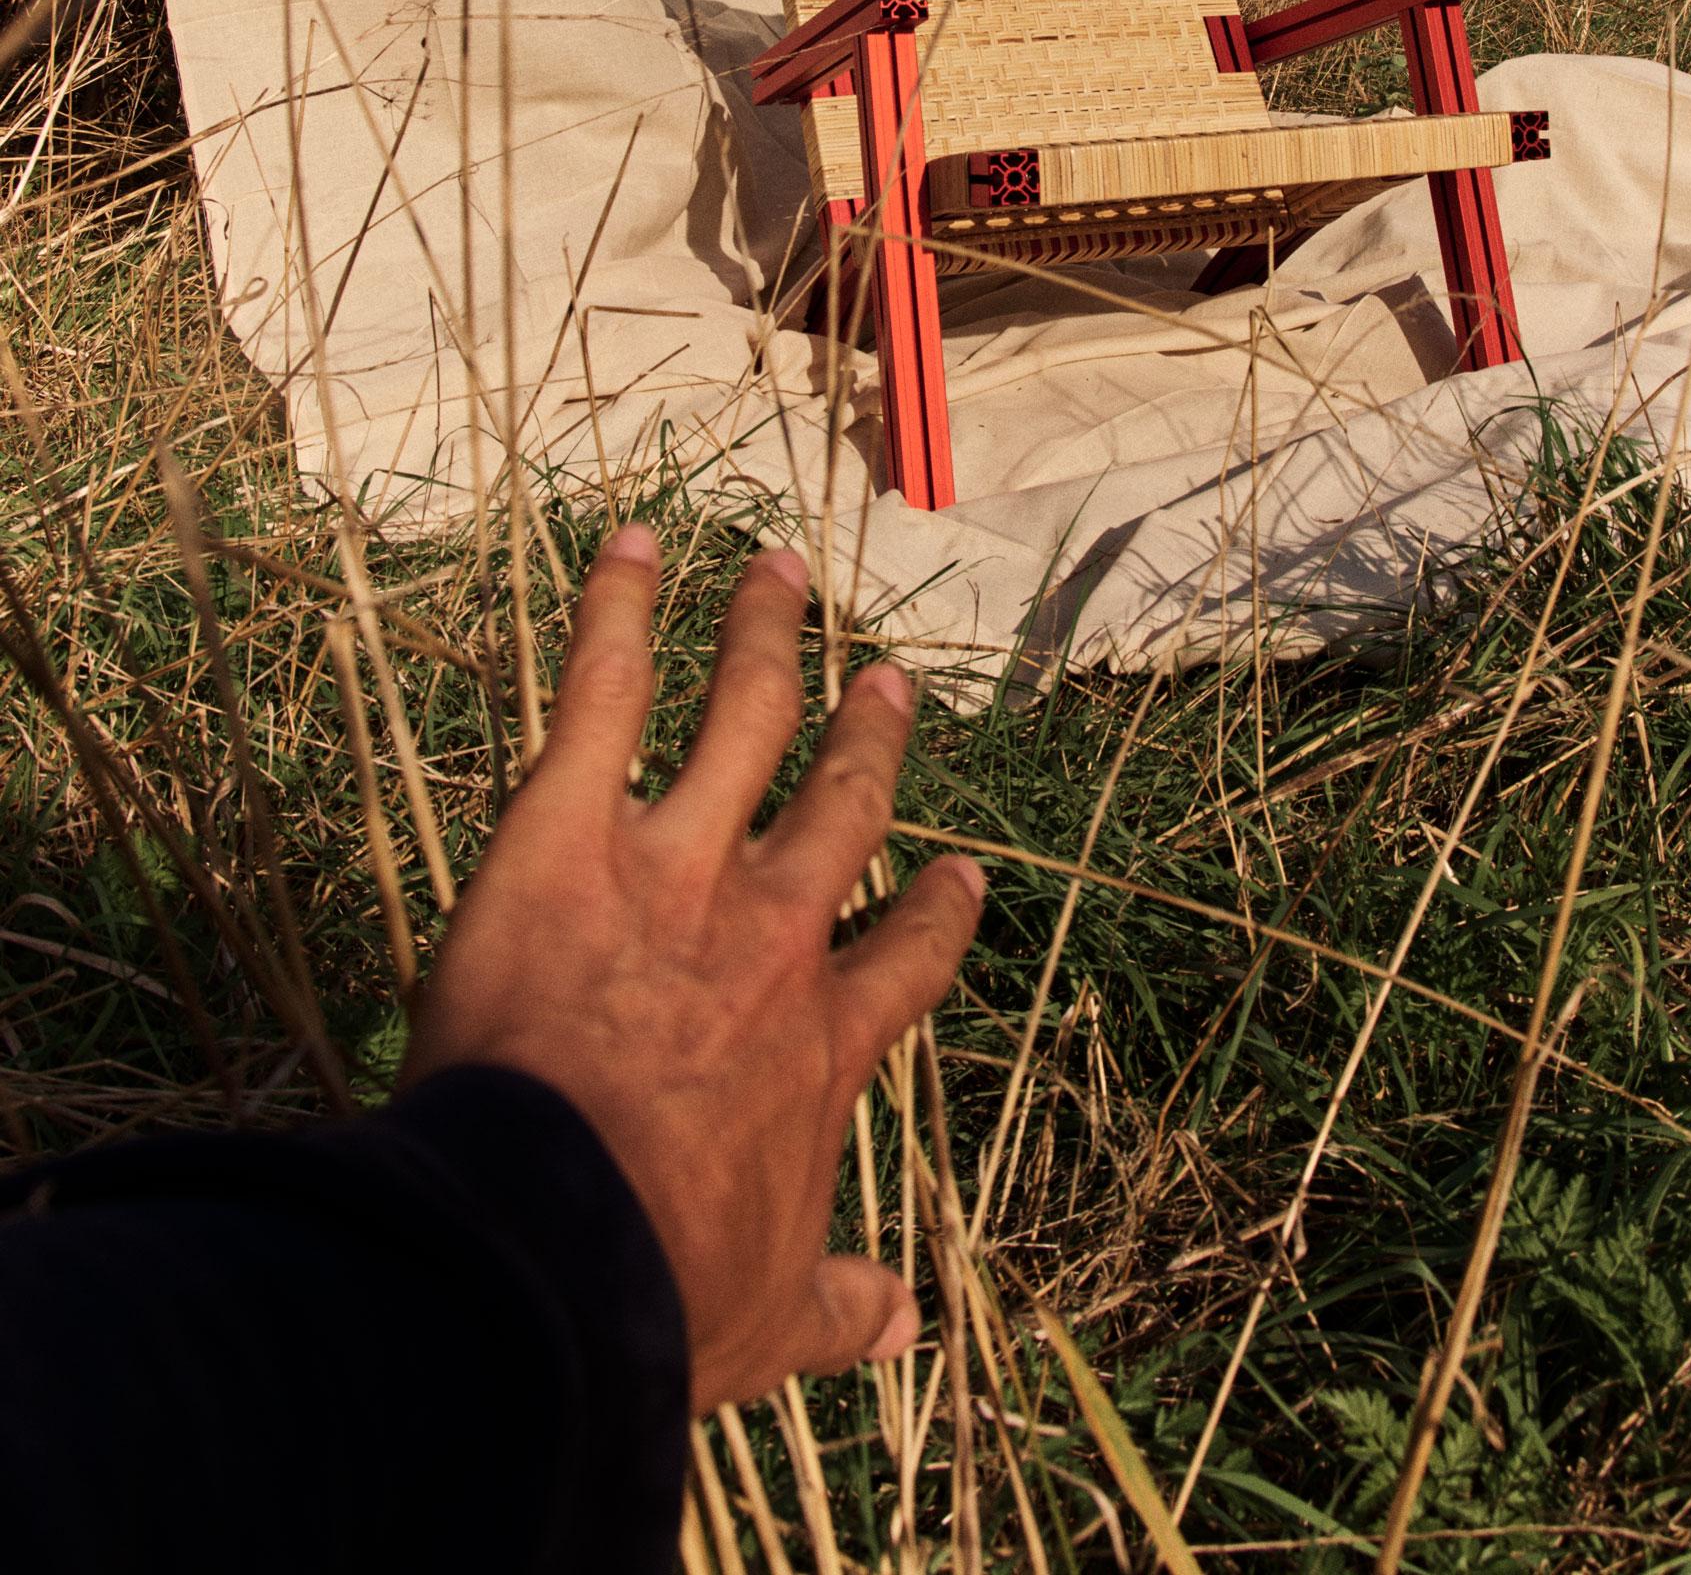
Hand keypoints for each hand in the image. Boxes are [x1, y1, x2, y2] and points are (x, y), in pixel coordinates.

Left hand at [400, 527, 983, 1411]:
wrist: (551, 1247)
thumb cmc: (661, 1292)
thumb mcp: (772, 1322)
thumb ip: (841, 1308)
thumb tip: (904, 1325)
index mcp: (822, 1039)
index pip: (905, 958)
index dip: (937, 914)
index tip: (960, 875)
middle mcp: (771, 928)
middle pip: (840, 805)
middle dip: (869, 739)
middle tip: (889, 683)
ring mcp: (678, 863)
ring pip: (743, 715)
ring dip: (763, 634)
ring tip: (778, 569)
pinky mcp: (570, 828)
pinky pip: (600, 694)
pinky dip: (612, 610)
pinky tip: (625, 543)